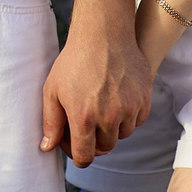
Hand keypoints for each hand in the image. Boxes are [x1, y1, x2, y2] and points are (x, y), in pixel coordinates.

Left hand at [40, 22, 155, 167]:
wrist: (103, 34)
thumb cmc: (73, 61)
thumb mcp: (52, 90)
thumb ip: (51, 122)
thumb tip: (47, 148)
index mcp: (84, 117)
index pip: (84, 157)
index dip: (78, 157)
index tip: (75, 149)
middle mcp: (109, 117)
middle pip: (104, 148)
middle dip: (93, 141)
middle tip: (85, 124)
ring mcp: (130, 109)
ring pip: (122, 135)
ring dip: (112, 129)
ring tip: (100, 107)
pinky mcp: (144, 100)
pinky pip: (137, 121)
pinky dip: (128, 117)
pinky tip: (116, 100)